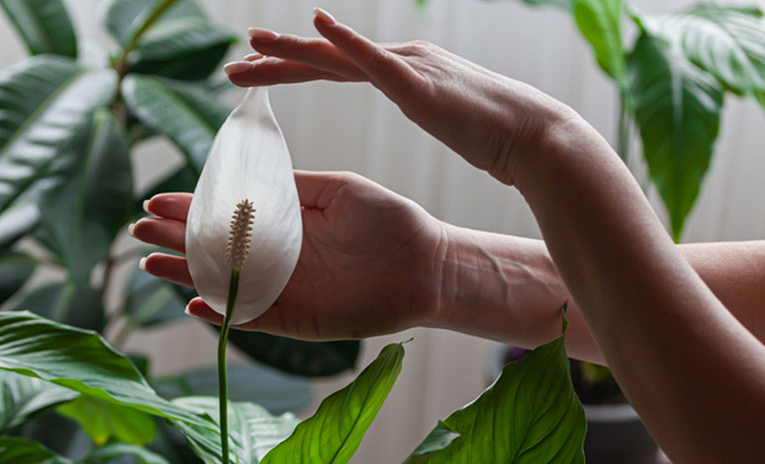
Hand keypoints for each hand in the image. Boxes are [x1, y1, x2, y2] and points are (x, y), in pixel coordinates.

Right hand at [132, 170, 444, 339]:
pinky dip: (222, 313)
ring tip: (150, 261)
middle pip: (213, 250)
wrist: (426, 264)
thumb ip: (291, 188)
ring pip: (222, 283)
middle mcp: (276, 258)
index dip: (190, 209)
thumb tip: (247, 178)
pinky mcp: (295, 319)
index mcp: (283, 224)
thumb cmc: (388, 222)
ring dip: (185, 273)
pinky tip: (193, 301)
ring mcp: (282, 290)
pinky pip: (250, 318)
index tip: (157, 200)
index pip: (224, 216)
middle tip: (139, 229)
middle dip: (174, 238)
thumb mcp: (335, 190)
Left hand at [225, 9, 579, 185]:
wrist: (533, 136)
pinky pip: (373, 60)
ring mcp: (408, 67)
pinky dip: (344, 41)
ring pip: (336, 56)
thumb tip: (416, 108)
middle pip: (323, 59)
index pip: (331, 67)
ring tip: (252, 45)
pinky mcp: (418, 82)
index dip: (289, 70)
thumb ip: (421, 105)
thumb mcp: (441, 118)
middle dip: (275, 62)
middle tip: (231, 65)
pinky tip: (317, 25)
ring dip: (292, 50)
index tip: (252, 74)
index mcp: (398, 71)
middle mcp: (398, 60)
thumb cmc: (491, 135)